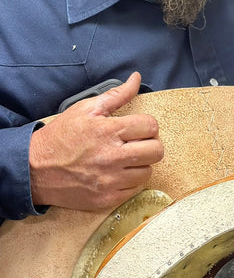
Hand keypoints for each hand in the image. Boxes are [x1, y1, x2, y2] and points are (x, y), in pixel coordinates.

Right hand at [29, 72, 163, 211]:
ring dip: (140, 164)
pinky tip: (116, 173)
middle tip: (136, 143)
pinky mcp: (107, 199)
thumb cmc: (61, 136)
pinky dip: (129, 181)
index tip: (138, 128)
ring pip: (147, 172)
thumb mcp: (86, 109)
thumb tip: (136, 78)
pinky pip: (134, 190)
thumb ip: (116, 94)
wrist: (34, 169)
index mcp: (109, 131)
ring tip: (124, 158)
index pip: (151, 126)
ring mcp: (110, 181)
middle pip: (156, 151)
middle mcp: (112, 157)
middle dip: (149, 144)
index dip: (147, 125)